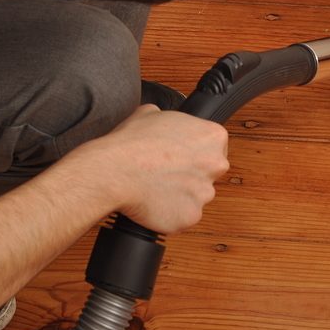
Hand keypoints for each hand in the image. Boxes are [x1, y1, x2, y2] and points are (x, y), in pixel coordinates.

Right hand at [80, 104, 229, 233]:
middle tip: (165, 171)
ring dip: (180, 194)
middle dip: (191, 173)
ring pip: (196, 196)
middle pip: (209, 172)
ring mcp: (205, 193)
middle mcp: (216, 165)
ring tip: (155, 187)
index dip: (194, 151)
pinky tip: (154, 202)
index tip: (180, 155)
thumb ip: (169, 119)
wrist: (114, 171)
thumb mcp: (151, 113)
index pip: (214, 146)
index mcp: (212, 136)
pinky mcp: (192, 216)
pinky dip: (171, 212)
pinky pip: (184, 216)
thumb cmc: (131, 143)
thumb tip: (162, 119)